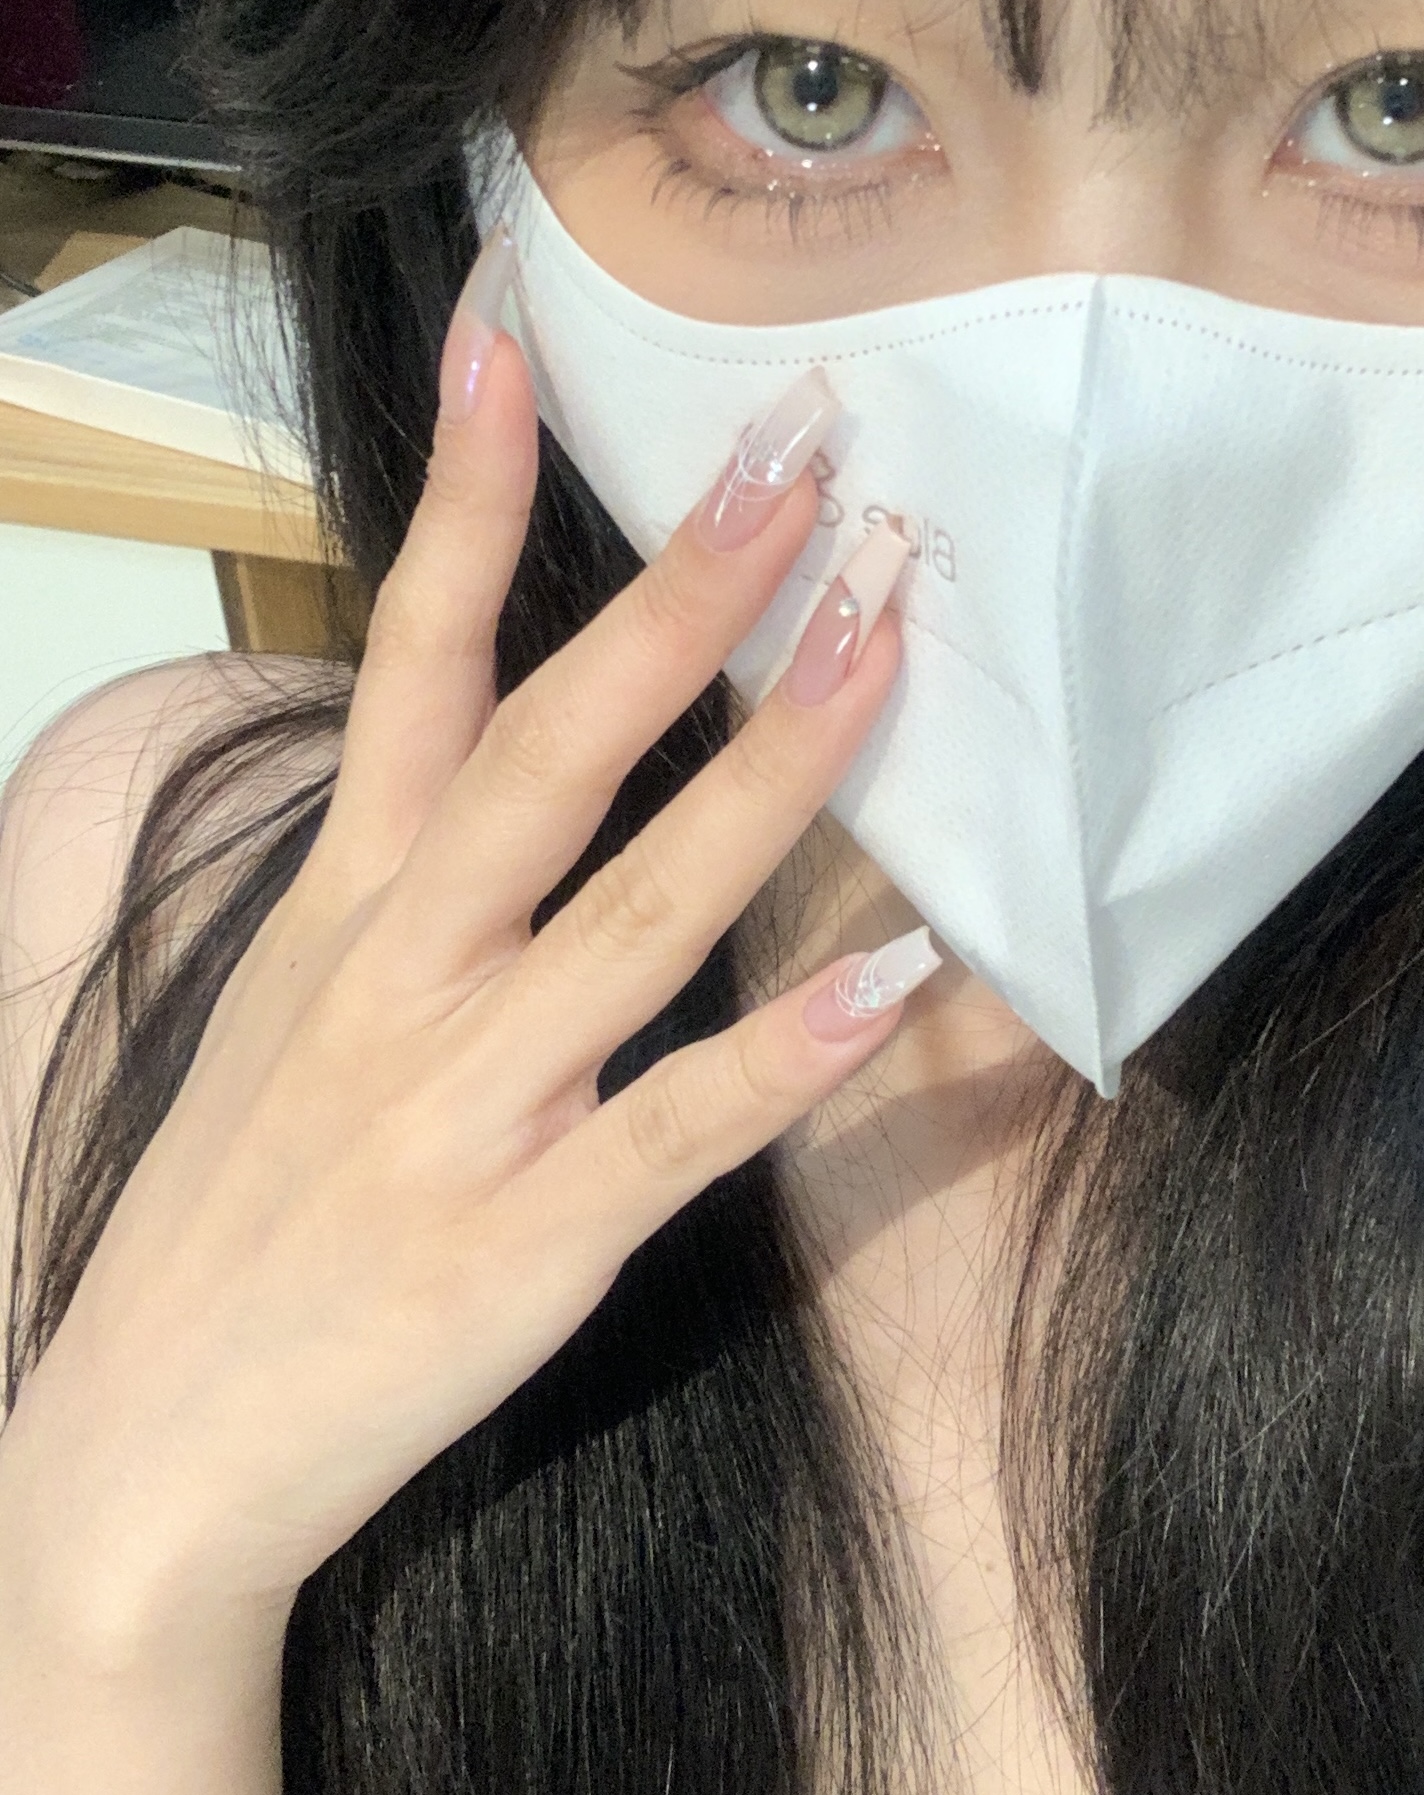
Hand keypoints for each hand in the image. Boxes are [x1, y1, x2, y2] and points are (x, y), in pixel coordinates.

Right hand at [0, 230, 931, 1660]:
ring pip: (640, 904)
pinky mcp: (527, 1237)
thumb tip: (500, 729)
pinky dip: (792, 1052)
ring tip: (894, 636)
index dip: (467, 495)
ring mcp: (464, 1104)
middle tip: (808, 446)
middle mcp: (401, 974)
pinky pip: (681, 1125)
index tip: (517, 334)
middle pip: (552, 746)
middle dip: (684, 592)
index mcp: (343, 904)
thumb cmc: (239, 1214)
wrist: (145, 1460)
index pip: (409, 659)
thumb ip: (402, 865)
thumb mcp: (290, 1003)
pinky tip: (906, 977)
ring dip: (775, 765)